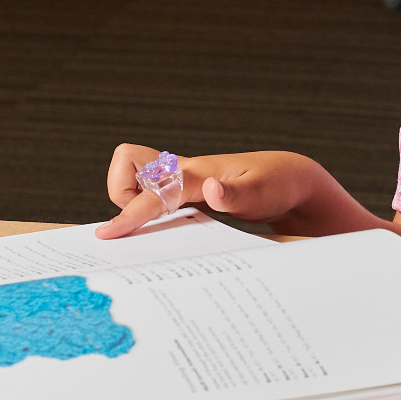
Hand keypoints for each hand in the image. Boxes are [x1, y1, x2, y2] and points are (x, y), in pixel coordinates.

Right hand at [96, 146, 330, 238]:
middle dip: (120, 192)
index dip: (130, 213)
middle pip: (129, 164)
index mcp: (198, 172)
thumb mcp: (261, 194)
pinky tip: (159, 229)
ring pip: (138, 177)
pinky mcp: (189, 190)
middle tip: (139, 220)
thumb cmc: (276, 184)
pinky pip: (154, 192)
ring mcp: (185, 179)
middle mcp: (185, 171)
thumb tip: (210, 189)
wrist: (291, 178)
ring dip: (131, 199)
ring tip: (145, 226)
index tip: (109, 235)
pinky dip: (146, 206)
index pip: (154, 190)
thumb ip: (233, 194)